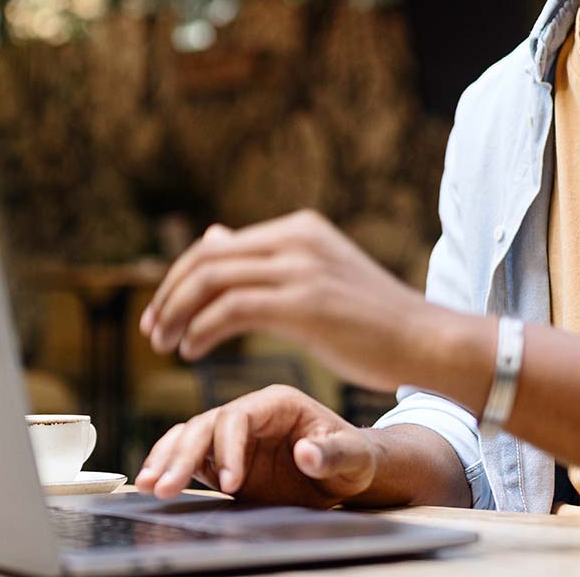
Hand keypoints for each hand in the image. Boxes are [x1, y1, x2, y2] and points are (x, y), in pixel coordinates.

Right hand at [135, 385, 376, 505]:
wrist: (348, 472)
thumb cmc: (353, 458)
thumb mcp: (353, 457)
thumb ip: (332, 454)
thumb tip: (306, 454)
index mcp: (278, 403)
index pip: (238, 415)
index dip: (228, 447)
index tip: (230, 483)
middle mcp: (250, 414)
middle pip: (206, 424)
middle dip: (183, 455)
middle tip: (165, 486)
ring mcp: (234, 436)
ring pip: (190, 437)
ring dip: (167, 459)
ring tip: (149, 485)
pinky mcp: (224, 458)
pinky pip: (190, 456)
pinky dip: (169, 466)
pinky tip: (152, 482)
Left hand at [138, 210, 441, 392]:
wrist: (427, 341)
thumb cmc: (375, 320)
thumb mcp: (317, 276)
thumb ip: (266, 259)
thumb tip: (214, 235)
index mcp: (300, 227)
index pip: (218, 245)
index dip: (179, 278)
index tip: (162, 312)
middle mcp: (297, 238)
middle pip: (206, 259)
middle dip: (169, 295)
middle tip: (153, 331)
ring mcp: (301, 268)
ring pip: (211, 281)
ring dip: (177, 315)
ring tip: (166, 345)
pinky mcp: (303, 303)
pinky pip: (230, 310)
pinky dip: (201, 330)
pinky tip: (194, 351)